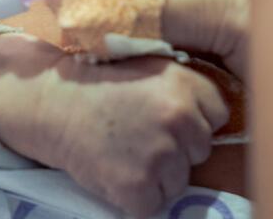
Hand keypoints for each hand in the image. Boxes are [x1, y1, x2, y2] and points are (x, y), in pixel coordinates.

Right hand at [0, 36, 227, 216]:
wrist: (54, 103)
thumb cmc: (101, 83)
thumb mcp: (151, 67)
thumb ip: (185, 87)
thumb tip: (214, 115)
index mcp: (186, 84)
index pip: (218, 115)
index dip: (193, 120)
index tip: (167, 118)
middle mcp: (179, 118)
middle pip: (200, 151)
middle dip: (176, 149)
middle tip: (139, 135)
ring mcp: (160, 154)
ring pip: (178, 181)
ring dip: (156, 175)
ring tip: (124, 151)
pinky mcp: (139, 187)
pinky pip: (152, 205)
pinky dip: (134, 197)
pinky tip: (115, 171)